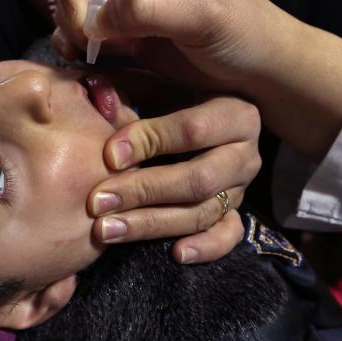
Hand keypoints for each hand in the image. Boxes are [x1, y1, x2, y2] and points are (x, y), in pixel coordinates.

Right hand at [52, 0, 341, 158]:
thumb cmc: (246, 33)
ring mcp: (132, 8)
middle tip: (81, 44)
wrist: (269, 77)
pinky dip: (80, 51)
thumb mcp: (204, 11)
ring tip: (78, 57)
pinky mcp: (132, 42)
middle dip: (69, 8)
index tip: (82, 21)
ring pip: (79, 10)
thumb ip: (149, 4)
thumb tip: (96, 18)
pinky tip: (86, 66)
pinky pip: (91, 40)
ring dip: (69, 31)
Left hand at [90, 96, 260, 262]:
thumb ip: (127, 89)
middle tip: (99, 200)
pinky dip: (205, 247)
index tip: (109, 155)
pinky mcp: (234, 214)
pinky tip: (175, 253)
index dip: (149, 141)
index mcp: (234, 113)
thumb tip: (96, 94)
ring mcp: (241, 188)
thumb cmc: (171, 99)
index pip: (192, 130)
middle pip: (198, 179)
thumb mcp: (155, 87)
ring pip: (202, 212)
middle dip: (144, 191)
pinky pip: (227, 236)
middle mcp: (245, 154)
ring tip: (107, 230)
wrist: (199, 119)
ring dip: (152, 224)